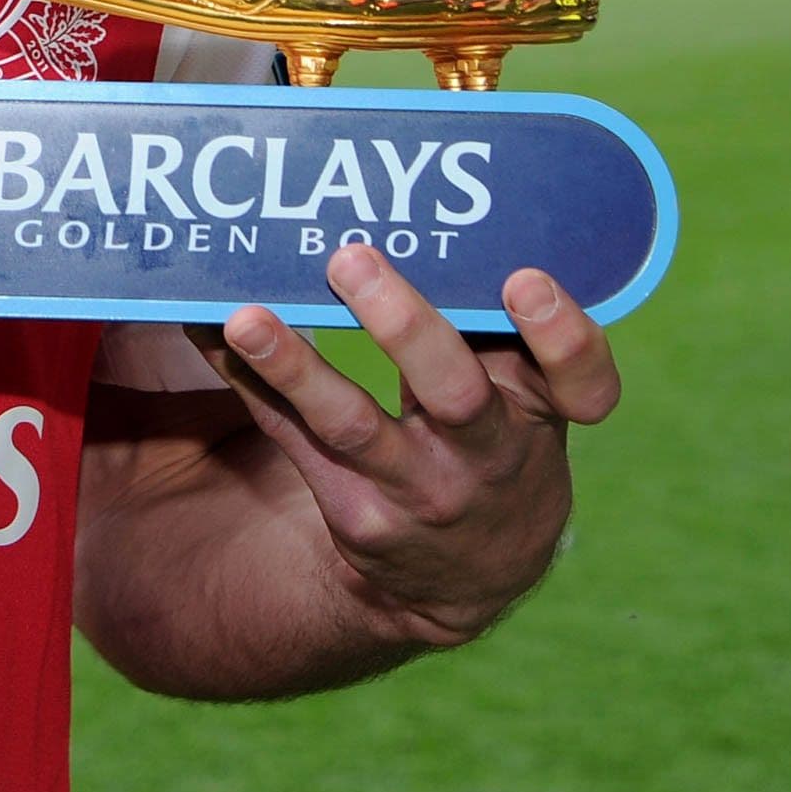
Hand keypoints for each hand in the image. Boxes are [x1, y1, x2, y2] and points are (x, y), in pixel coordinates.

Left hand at [196, 244, 620, 647]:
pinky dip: (251, 383)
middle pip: (455, 391)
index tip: (524, 281)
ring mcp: (419, 491)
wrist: (470, 574)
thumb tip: (427, 218)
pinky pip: (294, 439)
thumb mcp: (525, 396)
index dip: (561, 334)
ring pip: (354, 427)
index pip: (579, 380)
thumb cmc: (493, 440)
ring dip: (295, 366)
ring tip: (246, 318)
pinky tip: (210, 334)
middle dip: (403, 325)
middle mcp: (487, 455)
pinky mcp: (358, 514)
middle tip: (350, 259)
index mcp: (541, 410)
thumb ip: (500, 328)